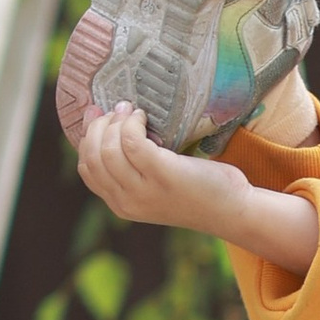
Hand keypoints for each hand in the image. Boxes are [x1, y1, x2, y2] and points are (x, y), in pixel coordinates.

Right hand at [72, 102, 319, 276]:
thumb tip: (114, 129)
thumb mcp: (157, 188)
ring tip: (132, 110)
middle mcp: (127, 202)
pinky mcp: (162, 175)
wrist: (232, 211)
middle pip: (93, 156)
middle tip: (118, 108)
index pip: (87, 169)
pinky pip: (131, 141)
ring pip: (109, 148)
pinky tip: (146, 117)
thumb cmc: (199, 193)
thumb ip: (135, 172)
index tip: (97, 115)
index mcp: (122, 205)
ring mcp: (143, 191)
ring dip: (117, 121)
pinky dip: (134, 122)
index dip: (86, 138)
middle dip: (99, 126)